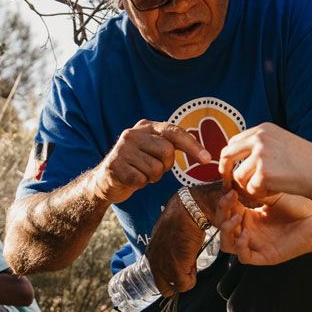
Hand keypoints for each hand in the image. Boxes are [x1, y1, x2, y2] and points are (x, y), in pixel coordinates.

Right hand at [92, 120, 210, 203]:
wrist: (104, 181)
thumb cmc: (136, 165)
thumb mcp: (152, 150)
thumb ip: (171, 145)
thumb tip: (205, 154)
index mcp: (145, 127)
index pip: (174, 132)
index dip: (192, 145)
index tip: (207, 159)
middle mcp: (133, 134)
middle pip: (167, 151)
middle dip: (166, 165)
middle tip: (155, 168)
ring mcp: (122, 150)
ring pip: (155, 169)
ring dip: (152, 177)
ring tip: (141, 174)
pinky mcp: (115, 166)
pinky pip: (141, 180)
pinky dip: (140, 184)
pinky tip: (132, 180)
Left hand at [145, 194, 207, 295]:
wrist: (188, 211)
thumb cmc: (182, 218)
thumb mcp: (169, 236)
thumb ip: (169, 249)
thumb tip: (178, 257)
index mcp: (152, 253)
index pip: (158, 275)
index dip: (172, 273)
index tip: (182, 264)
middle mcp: (154, 262)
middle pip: (164, 287)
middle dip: (177, 281)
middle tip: (188, 268)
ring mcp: (164, 267)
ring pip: (177, 286)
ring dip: (187, 277)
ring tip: (192, 260)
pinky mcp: (176, 270)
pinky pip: (185, 285)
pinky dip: (192, 279)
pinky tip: (194, 263)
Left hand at [217, 123, 311, 201]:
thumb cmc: (310, 162)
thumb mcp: (283, 144)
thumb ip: (262, 147)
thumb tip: (240, 160)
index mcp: (264, 129)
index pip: (234, 141)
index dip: (229, 158)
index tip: (230, 170)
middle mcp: (260, 138)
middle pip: (226, 155)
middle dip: (224, 172)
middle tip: (229, 185)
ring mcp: (261, 155)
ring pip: (238, 177)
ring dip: (249, 187)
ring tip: (269, 188)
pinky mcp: (264, 173)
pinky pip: (250, 189)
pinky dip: (261, 194)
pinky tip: (276, 191)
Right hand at [217, 191, 311, 264]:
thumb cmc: (299, 208)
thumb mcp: (272, 196)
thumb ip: (253, 192)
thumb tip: (234, 185)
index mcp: (251, 217)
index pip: (227, 211)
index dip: (224, 202)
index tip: (229, 190)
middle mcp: (250, 231)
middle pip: (222, 226)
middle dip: (222, 212)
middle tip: (231, 200)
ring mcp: (256, 245)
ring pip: (227, 244)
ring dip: (226, 230)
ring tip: (236, 218)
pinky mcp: (264, 256)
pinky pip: (243, 257)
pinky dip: (240, 246)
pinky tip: (247, 234)